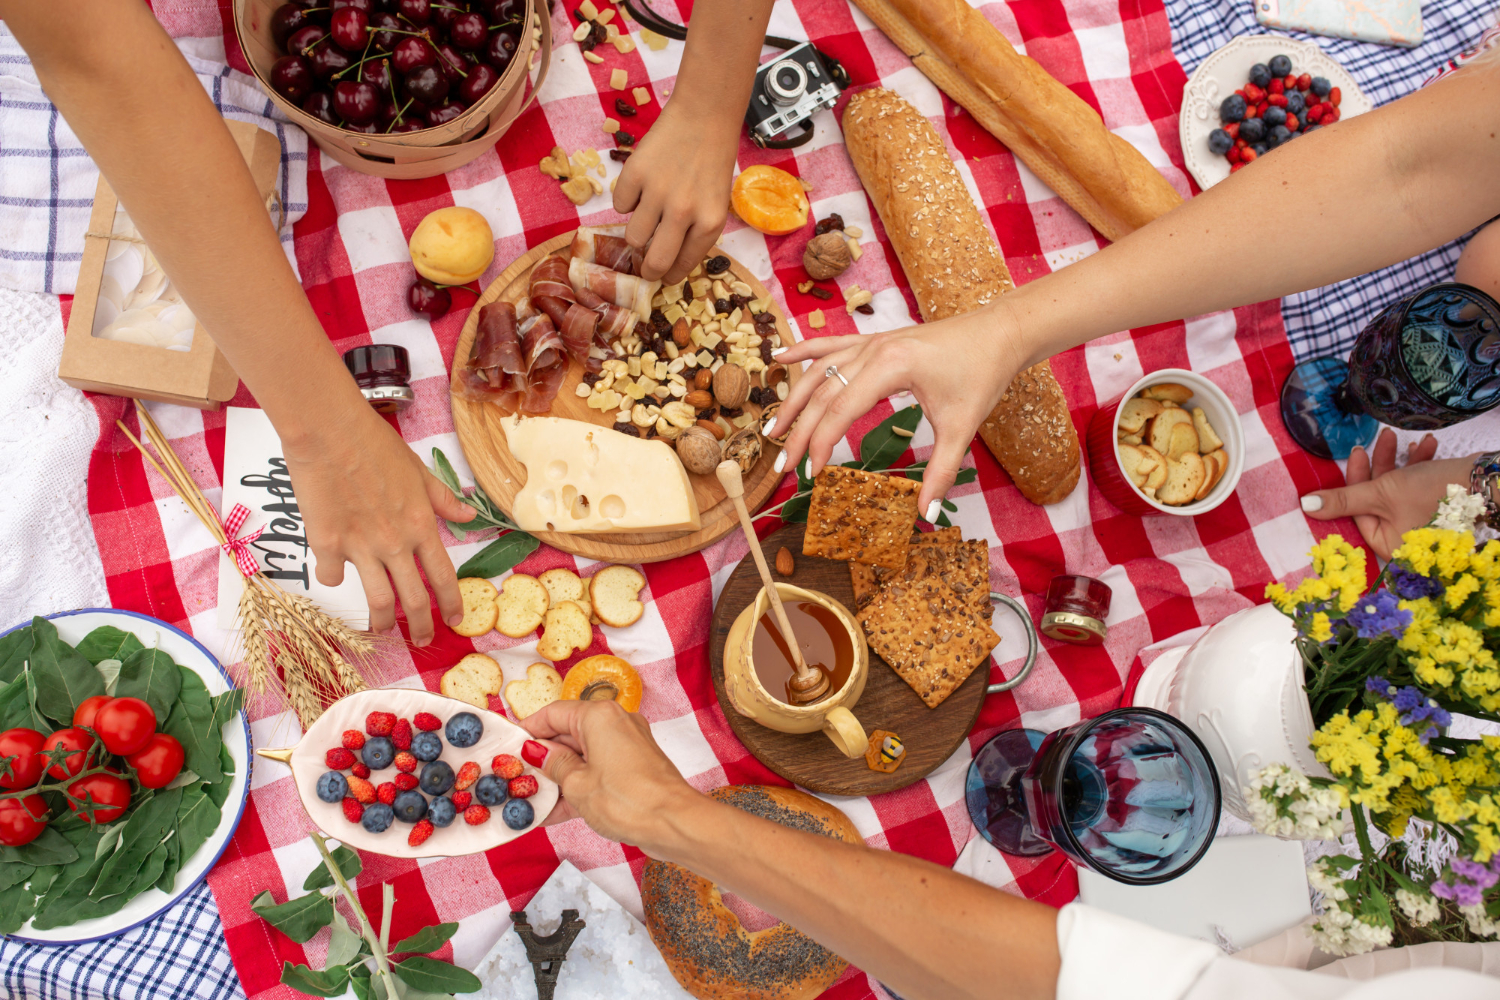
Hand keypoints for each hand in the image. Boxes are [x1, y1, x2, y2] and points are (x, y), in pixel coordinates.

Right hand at [283, 406, 474, 645]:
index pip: (443, 576)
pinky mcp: (326, 544)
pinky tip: (333, 574)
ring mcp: (360, 547)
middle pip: (413, 600)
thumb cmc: (375, 445)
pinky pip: (331, 576)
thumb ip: (442, 499)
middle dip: (421, 627)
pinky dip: (333, 578)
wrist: (329, 432)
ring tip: (383, 631)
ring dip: (382, 623)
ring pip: (377, 602)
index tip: (453, 621)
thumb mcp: (419, 470)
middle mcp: (395, 542)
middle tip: (422, 640)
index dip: (450, 603)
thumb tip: (468, 516)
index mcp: (420, 524)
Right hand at [519, 699, 700, 855]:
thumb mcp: (577, 784)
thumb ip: (553, 765)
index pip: (554, 713)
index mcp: (599, 716)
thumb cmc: (628, 800)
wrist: (674, 823)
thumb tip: (536, 752)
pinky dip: (577, 787)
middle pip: (568, 735)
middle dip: (542, 759)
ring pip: (582, 756)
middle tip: (516, 778)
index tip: (509, 746)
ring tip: (530, 800)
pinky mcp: (633, 768)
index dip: (529, 730)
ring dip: (557, 778)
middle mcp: (615, 723)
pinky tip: (553, 813)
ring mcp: (626, 746)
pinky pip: (597, 772)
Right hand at [614, 99, 737, 283]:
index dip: (670, 275)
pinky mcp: (634, 174)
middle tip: (645, 267)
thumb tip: (666, 261)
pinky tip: (643, 186)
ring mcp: (657, 192)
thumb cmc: (712, 161)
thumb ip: (695, 231)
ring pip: (633, 237)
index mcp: (710, 222)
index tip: (664, 276)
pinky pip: (620, 205)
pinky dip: (628, 200)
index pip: (683, 265)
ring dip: (638, 232)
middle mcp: (684, 212)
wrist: (703, 116)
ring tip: (648, 214)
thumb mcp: (716, 203)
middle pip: (654, 262)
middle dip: (648, 270)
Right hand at [769, 302, 1025, 515]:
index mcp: (891, 366)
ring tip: (771, 431)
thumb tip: (927, 513)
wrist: (1000, 332)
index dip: (820, 445)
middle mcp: (873, 349)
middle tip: (783, 468)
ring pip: (819, 370)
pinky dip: (803, 352)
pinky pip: (830, 345)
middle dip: (799, 433)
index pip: (840, 411)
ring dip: (793, 400)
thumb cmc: (983, 374)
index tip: (812, 475)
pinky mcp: (876, 340)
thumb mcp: (962, 427)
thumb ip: (941, 472)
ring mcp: (871, 341)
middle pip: (822, 394)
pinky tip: (779, 359)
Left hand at [1300, 429, 1465, 558]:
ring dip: (1401, 461)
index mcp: (1388, 544)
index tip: (1356, 453)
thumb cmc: (1433, 492)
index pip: (1356, 512)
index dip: (1354, 481)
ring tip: (1407, 439)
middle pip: (1375, 499)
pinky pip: (1418, 486)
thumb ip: (1343, 500)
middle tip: (1383, 439)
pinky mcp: (1435, 505)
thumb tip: (1305, 506)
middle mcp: (1403, 537)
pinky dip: (1419, 466)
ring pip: (1397, 488)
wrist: (1488, 481)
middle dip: (1380, 465)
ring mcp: (1420, 521)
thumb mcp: (1381, 494)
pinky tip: (1427, 446)